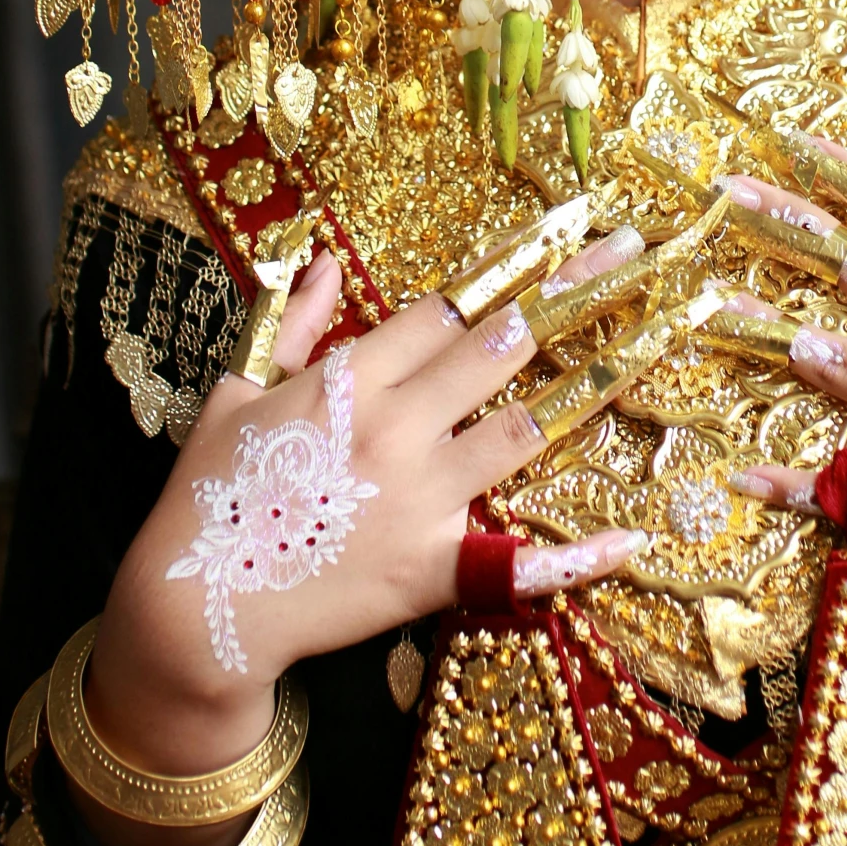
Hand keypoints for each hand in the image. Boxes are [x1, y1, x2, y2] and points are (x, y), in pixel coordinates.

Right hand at [80, 231, 642, 845]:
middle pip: (499, 348)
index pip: (443, 311)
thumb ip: (292, 325)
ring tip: (649, 345)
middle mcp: (396, 429)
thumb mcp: (237, 393)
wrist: (197, 611)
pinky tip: (628, 540)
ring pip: (525, 430)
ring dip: (588, 387)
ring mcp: (421, 500)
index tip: (559, 234)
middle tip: (625, 255)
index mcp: (348, 382)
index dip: (505, 269)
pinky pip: (518, 560)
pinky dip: (576, 557)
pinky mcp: (434, 570)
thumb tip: (321, 259)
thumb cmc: (208, 496)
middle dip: (568, 296)